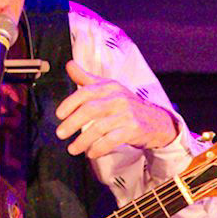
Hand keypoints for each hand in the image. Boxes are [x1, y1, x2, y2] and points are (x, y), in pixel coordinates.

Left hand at [55, 60, 179, 158]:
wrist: (157, 121)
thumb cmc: (128, 105)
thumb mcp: (109, 89)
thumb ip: (88, 79)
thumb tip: (69, 65)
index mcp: (110, 87)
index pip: (86, 92)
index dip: (70, 103)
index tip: (59, 115)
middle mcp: (118, 98)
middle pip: (90, 110)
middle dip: (72, 123)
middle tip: (61, 134)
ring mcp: (126, 114)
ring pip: (99, 128)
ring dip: (83, 140)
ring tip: (73, 149)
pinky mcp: (133, 129)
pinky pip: (112, 140)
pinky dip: (99, 148)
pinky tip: (91, 153)